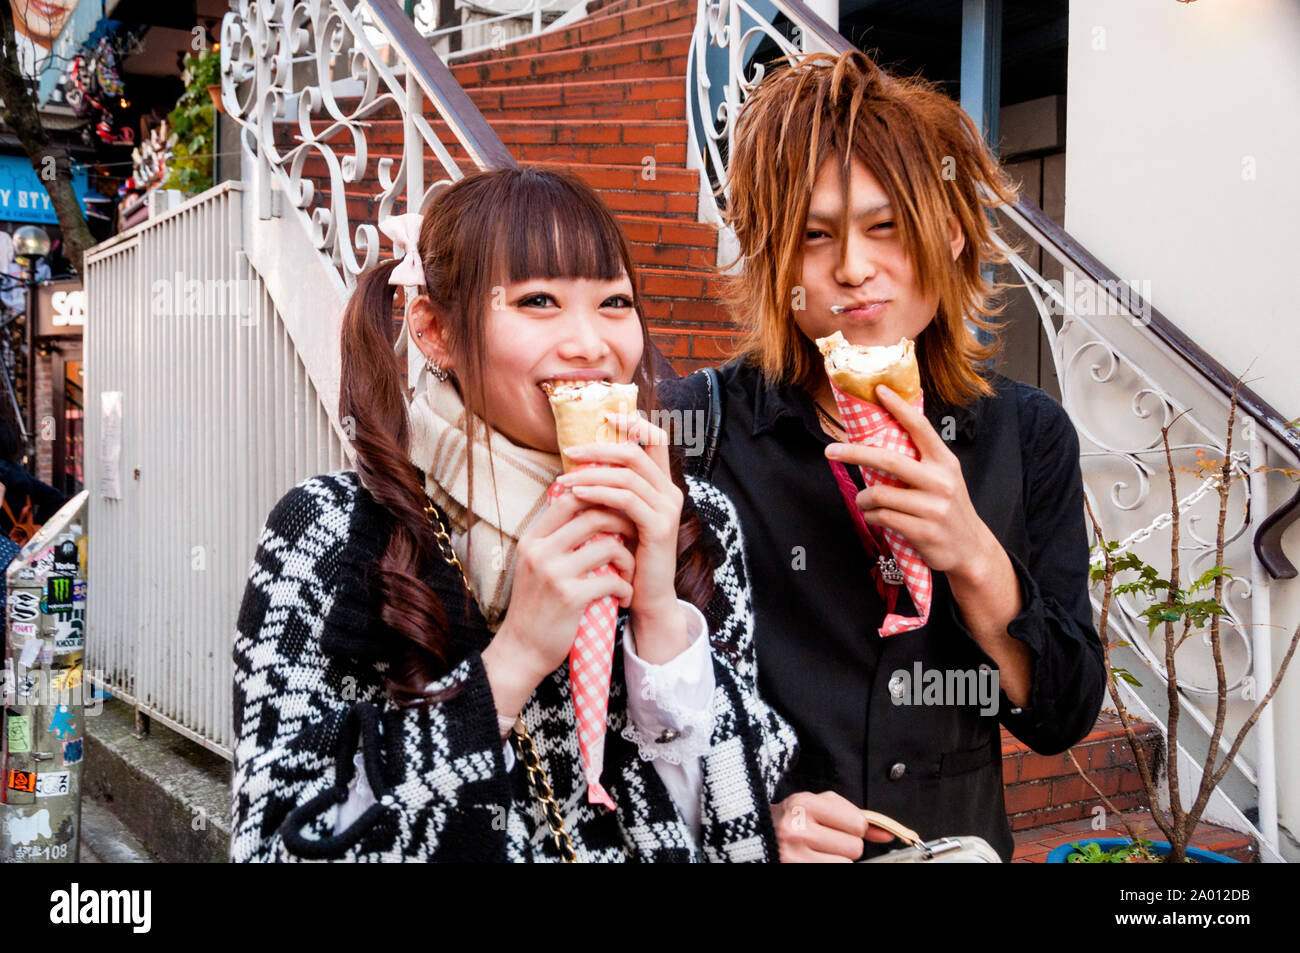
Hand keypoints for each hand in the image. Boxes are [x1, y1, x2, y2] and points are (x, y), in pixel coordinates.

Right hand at [482, 491, 635, 716]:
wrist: (522, 650)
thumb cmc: (536, 606)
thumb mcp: (535, 566)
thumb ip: (556, 541)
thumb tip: (590, 512)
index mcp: (532, 539)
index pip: (568, 499)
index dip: (598, 497)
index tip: (617, 509)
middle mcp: (540, 551)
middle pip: (593, 516)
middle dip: (622, 522)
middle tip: (635, 534)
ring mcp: (553, 574)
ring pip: (608, 547)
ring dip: (628, 558)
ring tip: (630, 572)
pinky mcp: (569, 598)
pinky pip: (612, 580)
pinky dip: (626, 587)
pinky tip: (624, 597)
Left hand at [554, 411, 687, 662]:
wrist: (645, 597)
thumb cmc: (627, 557)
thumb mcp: (619, 517)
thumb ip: (610, 491)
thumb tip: (578, 462)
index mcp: (663, 485)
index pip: (656, 439)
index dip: (633, 423)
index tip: (604, 415)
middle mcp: (670, 492)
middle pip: (636, 451)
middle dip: (600, 446)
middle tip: (570, 450)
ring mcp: (668, 508)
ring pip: (628, 473)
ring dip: (591, 472)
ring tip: (564, 479)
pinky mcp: (659, 526)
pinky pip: (626, 498)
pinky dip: (599, 492)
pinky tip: (577, 494)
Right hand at [770, 791, 896, 862]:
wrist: (754, 834)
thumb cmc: (792, 818)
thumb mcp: (818, 806)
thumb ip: (853, 816)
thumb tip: (886, 834)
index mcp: (804, 804)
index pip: (857, 824)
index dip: (854, 827)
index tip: (838, 826)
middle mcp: (797, 829)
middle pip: (854, 848)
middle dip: (845, 845)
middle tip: (824, 839)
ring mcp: (793, 855)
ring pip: (845, 864)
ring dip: (837, 859)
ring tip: (817, 850)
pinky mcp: (794, 869)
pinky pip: (834, 871)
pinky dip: (828, 865)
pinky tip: (813, 859)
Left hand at [824, 384, 1002, 583]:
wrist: (970, 548)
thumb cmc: (947, 508)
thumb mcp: (944, 479)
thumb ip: (921, 461)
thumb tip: (882, 440)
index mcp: (945, 462)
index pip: (920, 427)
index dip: (899, 407)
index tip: (879, 390)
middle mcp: (941, 481)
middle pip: (888, 460)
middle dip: (853, 453)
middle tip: (830, 451)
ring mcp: (933, 507)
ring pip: (878, 494)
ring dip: (862, 498)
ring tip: (864, 501)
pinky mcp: (923, 531)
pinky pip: (881, 517)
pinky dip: (870, 516)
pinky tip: (874, 516)